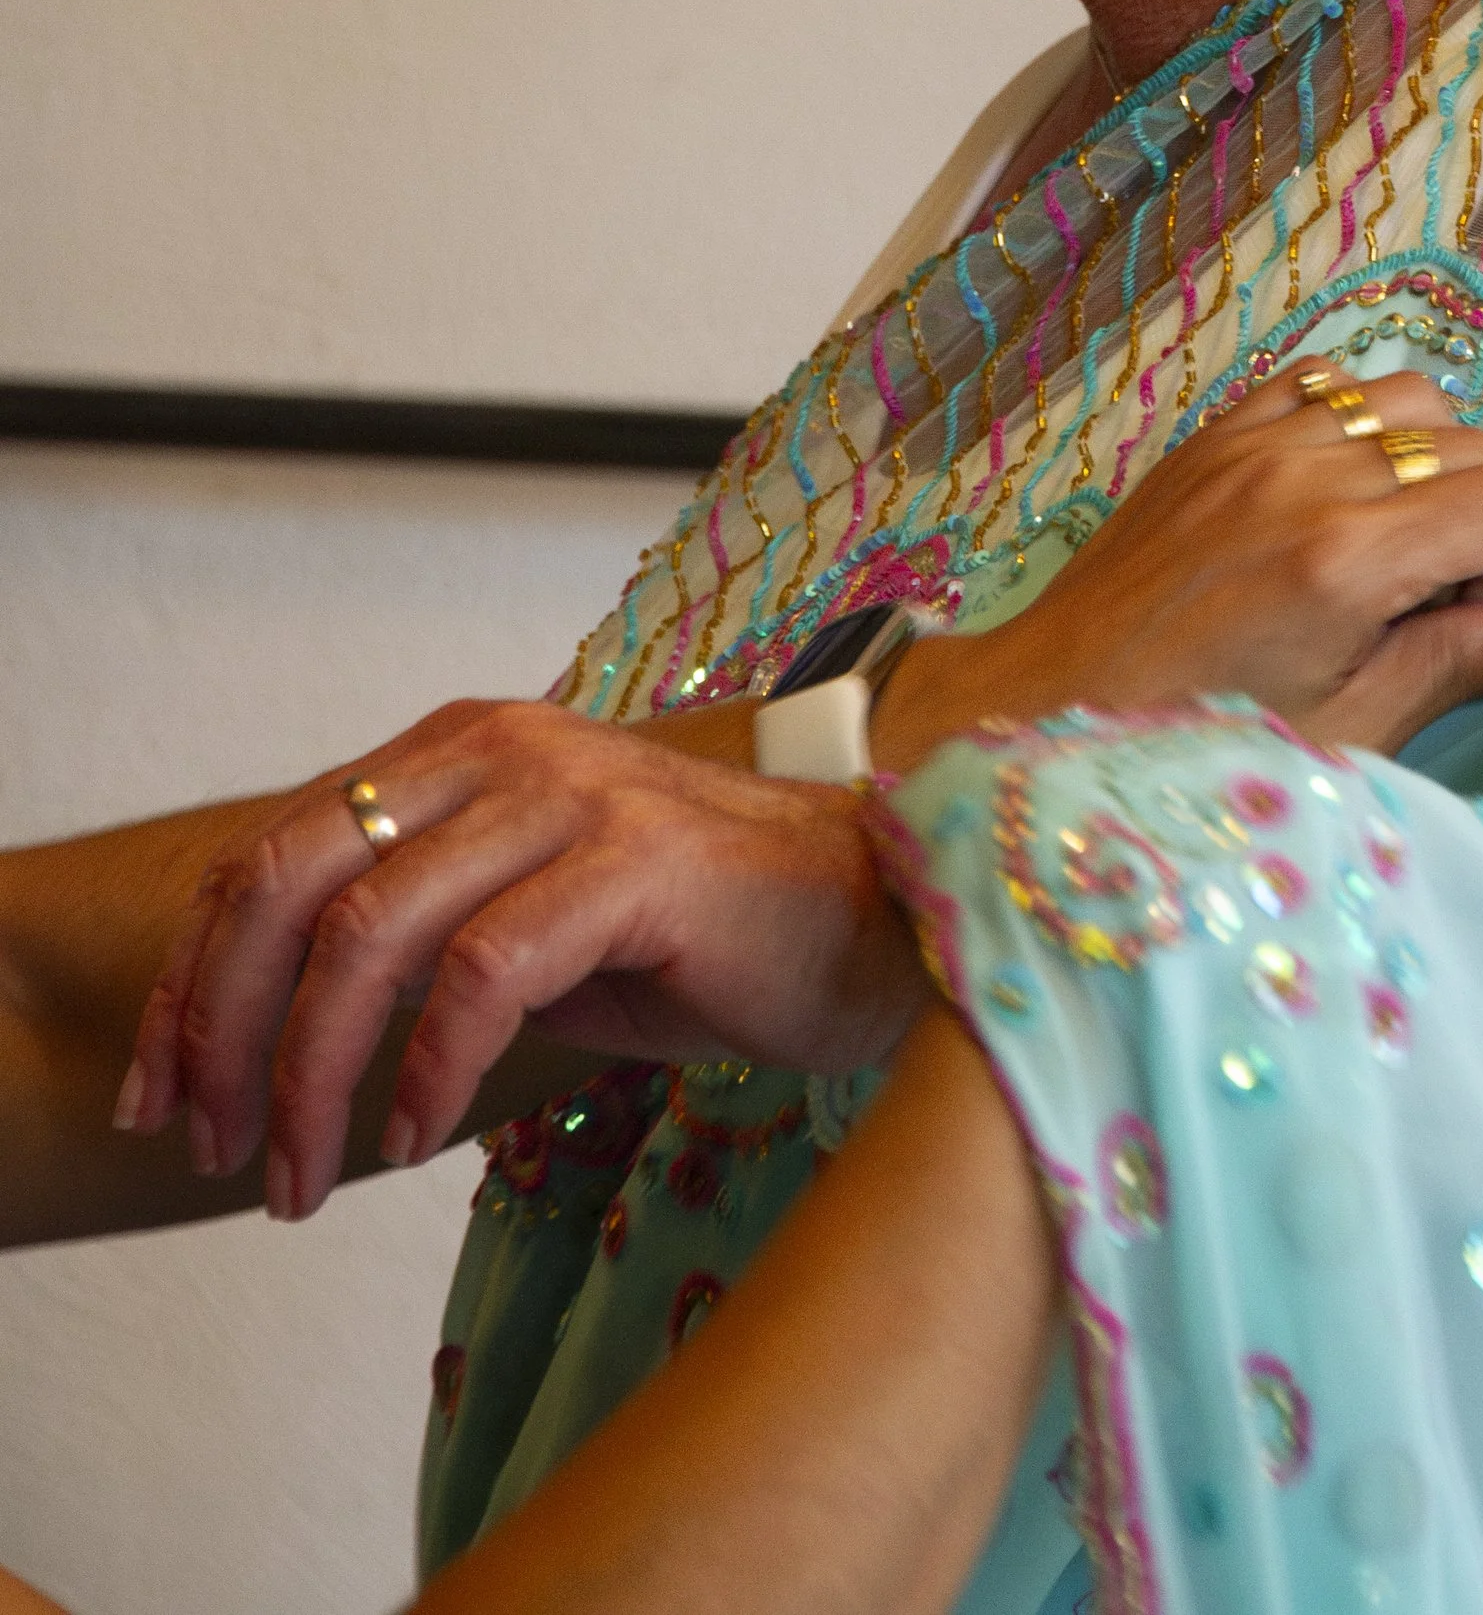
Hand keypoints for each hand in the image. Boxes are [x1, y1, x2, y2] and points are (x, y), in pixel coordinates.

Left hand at [114, 703, 927, 1223]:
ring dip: (311, 1075)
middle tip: (210, 1146)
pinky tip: (415, 1139)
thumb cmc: (702, 938)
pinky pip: (483, 972)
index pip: (274, 854)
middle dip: (221, 1026)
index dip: (192, 980)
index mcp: (459, 751)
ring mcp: (570, 794)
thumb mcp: (525, 929)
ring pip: (372, 931)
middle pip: (292, 879)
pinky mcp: (634, 861)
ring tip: (302, 1178)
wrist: (880, 920)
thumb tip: (269, 1039)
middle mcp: (500, 749)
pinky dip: (427, 1069)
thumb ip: (416, 943)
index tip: (159, 1094)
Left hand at [873, 367, 1482, 769]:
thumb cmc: (1190, 749)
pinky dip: (1362, 426)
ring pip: (1409, 399)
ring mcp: (1255, 441)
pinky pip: (1325, 383)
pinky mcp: (1215, 434)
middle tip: (1477, 609)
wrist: (1037, 712)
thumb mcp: (1340, 736)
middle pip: (1476, 447)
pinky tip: (1349, 499)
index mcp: (1346, 560)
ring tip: (1414, 552)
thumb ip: (1453, 668)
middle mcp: (1307, 476)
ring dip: (1441, 465)